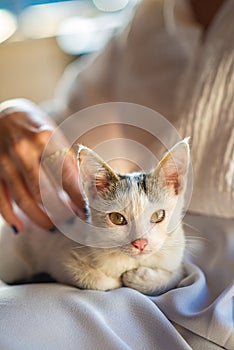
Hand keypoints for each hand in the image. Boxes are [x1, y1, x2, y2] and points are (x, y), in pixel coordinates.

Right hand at [0, 99, 84, 231]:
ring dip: (39, 218)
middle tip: (70, 222)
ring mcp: (4, 163)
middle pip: (43, 191)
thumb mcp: (56, 137)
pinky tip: (20, 226)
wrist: (3, 116)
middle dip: (59, 212)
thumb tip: (93, 187)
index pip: (65, 175)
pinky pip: (1, 200)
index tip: (85, 211)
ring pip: (23, 199)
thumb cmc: (35, 128)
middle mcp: (23, 151)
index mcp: (44, 139)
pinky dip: (10, 216)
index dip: (76, 197)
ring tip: (52, 226)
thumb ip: (70, 163)